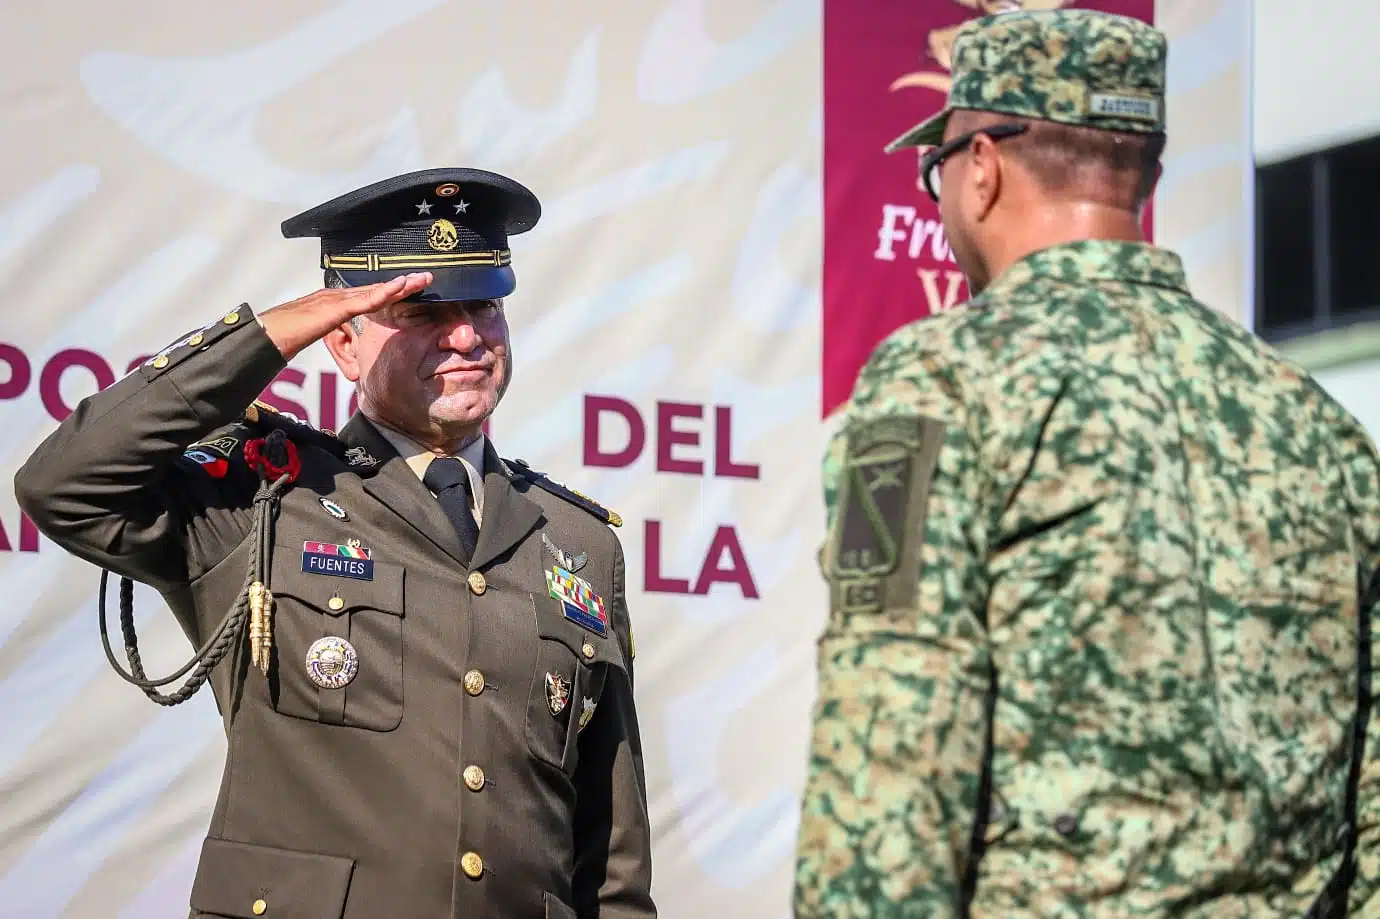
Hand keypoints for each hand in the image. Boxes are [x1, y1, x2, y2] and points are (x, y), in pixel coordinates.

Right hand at [257, 272, 432, 359]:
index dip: (391, 292)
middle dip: (401, 284)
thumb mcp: (313, 337)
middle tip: (425, 278)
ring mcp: (333, 300)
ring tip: (421, 279)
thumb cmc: (281, 339)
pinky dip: (383, 294)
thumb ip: (331, 339)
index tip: (411, 288)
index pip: (367, 296)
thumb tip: (346, 354)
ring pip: (372, 290)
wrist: (262, 336)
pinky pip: (362, 301)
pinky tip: (399, 288)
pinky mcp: (331, 308)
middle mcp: (334, 297)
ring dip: (399, 285)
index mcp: (332, 304)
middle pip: (374, 289)